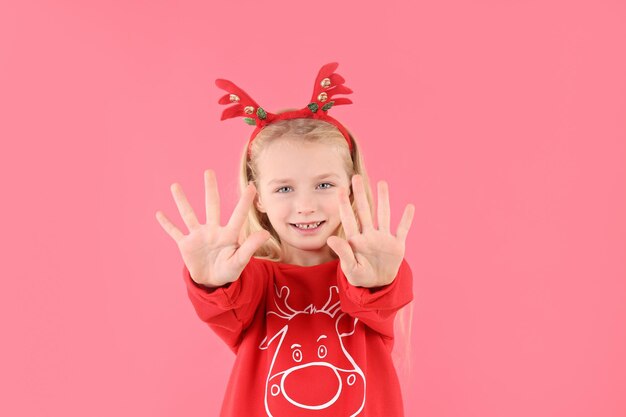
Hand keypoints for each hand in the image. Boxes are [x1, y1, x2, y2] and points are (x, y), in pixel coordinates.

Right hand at [155, 169, 269, 287]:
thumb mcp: (240, 261)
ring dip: (182, 201)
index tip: (251, 185)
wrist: (212, 281)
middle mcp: (213, 230)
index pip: (238, 215)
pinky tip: (159, 214)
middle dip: (210, 189)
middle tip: (209, 172)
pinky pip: (175, 232)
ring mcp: (198, 236)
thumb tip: (266, 233)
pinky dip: (167, 224)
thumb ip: (250, 247)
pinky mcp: (186, 244)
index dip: (245, 202)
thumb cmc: (229, 270)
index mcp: (228, 235)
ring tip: (175, 186)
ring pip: (189, 215)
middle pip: (212, 206)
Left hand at [327, 174, 414, 287]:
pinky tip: (409, 207)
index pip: (349, 219)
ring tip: (382, 183)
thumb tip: (330, 239)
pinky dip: (406, 219)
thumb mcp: (350, 269)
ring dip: (383, 199)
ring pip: (384, 215)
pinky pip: (402, 229)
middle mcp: (369, 235)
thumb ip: (343, 253)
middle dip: (361, 194)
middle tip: (356, 177)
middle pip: (365, 211)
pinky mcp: (397, 244)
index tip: (340, 190)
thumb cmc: (361, 277)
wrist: (378, 285)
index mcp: (356, 241)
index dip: (344, 205)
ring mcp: (383, 238)